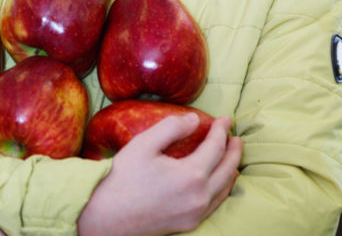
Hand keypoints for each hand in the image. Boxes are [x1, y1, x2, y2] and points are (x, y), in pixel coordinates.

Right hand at [77, 114, 241, 235]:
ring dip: (231, 170)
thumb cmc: (122, 178)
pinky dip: (222, 189)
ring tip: (231, 158)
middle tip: (235, 137)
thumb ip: (171, 128)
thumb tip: (193, 119)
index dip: (221, 131)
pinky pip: (215, 204)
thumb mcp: (143, 145)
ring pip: (224, 189)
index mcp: (191, 175)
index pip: (215, 148)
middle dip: (234, 151)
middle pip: (227, 169)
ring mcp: (195, 213)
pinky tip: (218, 183)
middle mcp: (199, 197)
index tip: (225, 119)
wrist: (106, 216)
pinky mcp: (189, 223)